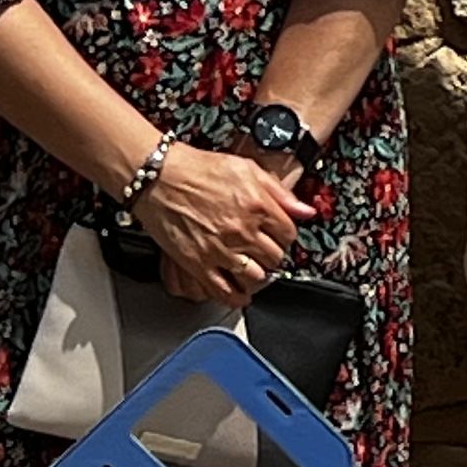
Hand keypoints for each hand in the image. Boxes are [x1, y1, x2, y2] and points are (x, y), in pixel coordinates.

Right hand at [130, 138, 310, 305]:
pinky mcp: (198, 263)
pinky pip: (223, 290)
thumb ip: (281, 194)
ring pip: (255, 276)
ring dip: (257, 275)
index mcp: (258, 207)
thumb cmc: (199, 169)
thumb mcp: (248, 169)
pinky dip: (235, 297)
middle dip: (273, 255)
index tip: (279, 237)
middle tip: (265, 252)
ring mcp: (221, 249)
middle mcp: (243, 231)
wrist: (160, 177)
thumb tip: (306, 211)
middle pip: (274, 257)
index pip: (288, 234)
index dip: (285, 236)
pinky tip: (240, 296)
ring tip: (253, 269)